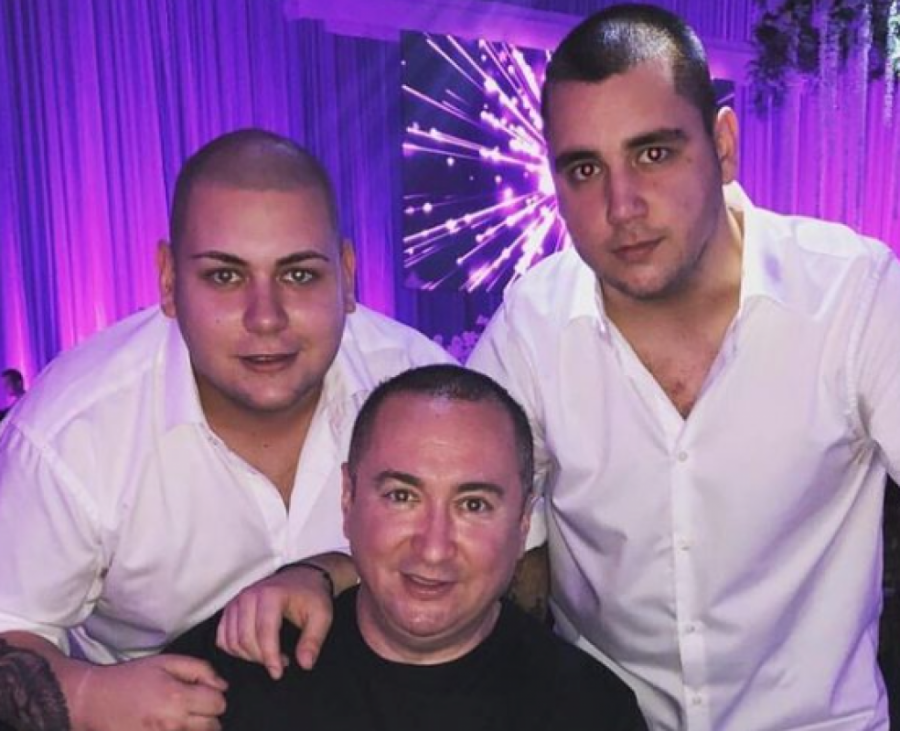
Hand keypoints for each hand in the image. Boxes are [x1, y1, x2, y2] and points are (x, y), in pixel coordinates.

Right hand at [72, 654, 226, 730]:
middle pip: (213, 726)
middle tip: (191, 704)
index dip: (213, 694)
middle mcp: (173, 724)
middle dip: (208, 714)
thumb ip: (200, 670)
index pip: (219, 704)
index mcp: (178, 698)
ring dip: (195, 727)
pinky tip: (170, 726)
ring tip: (179, 715)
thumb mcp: (167, 662)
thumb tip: (222, 686)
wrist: (94, 701)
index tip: (201, 690)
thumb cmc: (131, 678)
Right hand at [216, 565, 333, 678]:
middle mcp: (249, 595)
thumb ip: (313, 640)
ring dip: (248, 656)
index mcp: (271, 594)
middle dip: (261, 658)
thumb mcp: (322, 616)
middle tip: (281, 662)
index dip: (270, 657)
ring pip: (231, 641)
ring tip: (269, 655)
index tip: (278, 672)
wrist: (302, 578)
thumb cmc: (311, 595)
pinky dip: (234, 650)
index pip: (264, 632)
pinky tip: (253, 651)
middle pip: (245, 639)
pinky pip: (222, 637)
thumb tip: (305, 663)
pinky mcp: (230, 609)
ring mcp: (237, 601)